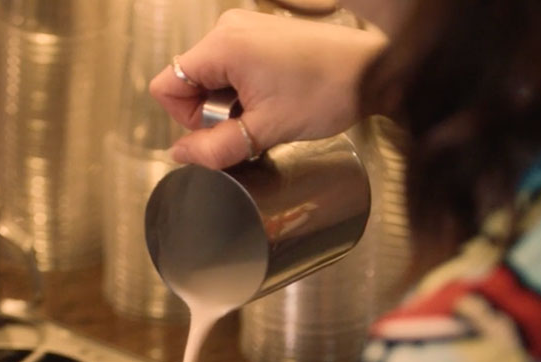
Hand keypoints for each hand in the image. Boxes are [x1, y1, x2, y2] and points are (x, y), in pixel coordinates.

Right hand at [149, 9, 385, 168]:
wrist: (373, 71)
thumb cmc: (328, 92)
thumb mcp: (266, 130)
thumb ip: (216, 148)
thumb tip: (179, 155)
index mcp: (222, 46)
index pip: (167, 85)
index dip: (185, 118)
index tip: (221, 130)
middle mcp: (228, 28)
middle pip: (189, 80)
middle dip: (211, 111)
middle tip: (252, 123)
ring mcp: (245, 27)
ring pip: (211, 75)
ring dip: (230, 102)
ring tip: (266, 111)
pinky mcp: (260, 32)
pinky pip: (232, 65)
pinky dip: (243, 89)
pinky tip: (272, 99)